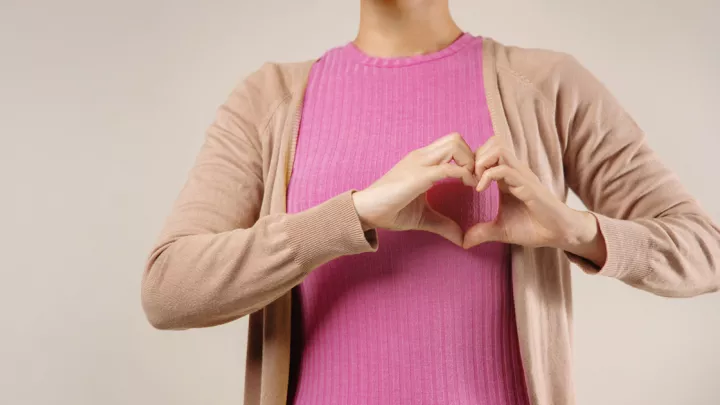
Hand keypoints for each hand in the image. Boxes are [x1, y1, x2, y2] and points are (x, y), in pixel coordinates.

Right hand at [352, 133, 476, 246]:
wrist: (366, 212)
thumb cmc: (390, 211)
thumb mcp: (423, 217)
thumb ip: (443, 224)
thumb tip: (461, 239)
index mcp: (422, 161)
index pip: (452, 144)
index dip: (468, 158)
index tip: (473, 180)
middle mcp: (422, 156)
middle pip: (456, 138)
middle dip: (472, 156)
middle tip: (475, 179)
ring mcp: (419, 163)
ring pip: (454, 144)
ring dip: (469, 161)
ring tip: (472, 182)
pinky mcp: (418, 176)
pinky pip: (448, 167)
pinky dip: (464, 175)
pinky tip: (468, 188)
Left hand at [463, 136, 606, 264]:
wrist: (559, 235)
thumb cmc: (533, 228)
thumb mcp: (500, 230)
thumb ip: (482, 232)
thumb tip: (464, 242)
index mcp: (507, 176)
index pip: (489, 151)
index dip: (472, 161)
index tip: (463, 180)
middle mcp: (515, 171)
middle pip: (493, 142)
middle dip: (475, 156)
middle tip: (467, 178)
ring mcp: (522, 176)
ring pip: (499, 149)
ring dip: (481, 162)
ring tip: (474, 182)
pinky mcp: (528, 186)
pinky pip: (505, 169)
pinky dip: (488, 175)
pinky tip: (480, 190)